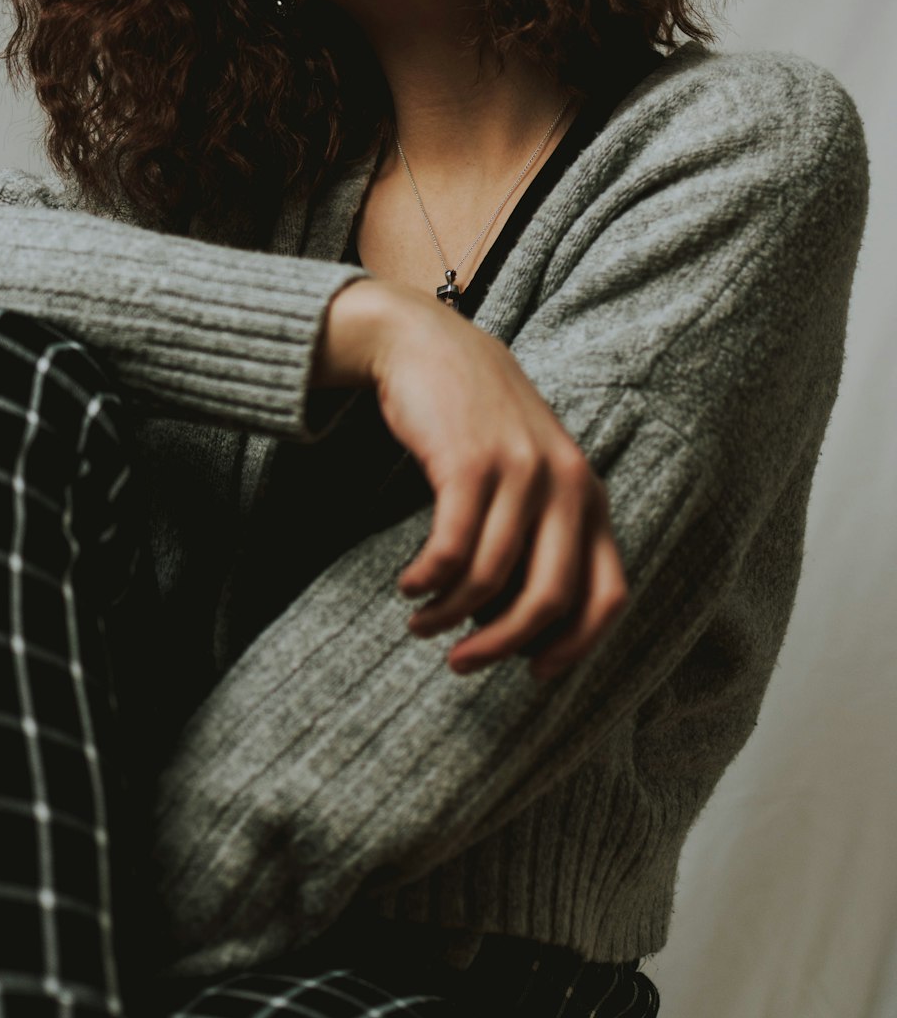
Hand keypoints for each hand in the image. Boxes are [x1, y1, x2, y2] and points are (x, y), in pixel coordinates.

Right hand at [364, 284, 628, 677]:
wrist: (427, 343)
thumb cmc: (475, 421)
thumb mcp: (528, 470)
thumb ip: (540, 532)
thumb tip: (525, 627)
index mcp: (588, 494)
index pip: (608, 594)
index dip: (576, 646)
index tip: (533, 674)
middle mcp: (565, 483)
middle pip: (550, 598)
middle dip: (502, 645)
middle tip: (461, 663)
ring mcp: (519, 470)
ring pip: (491, 578)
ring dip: (449, 614)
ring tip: (420, 621)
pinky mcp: (469, 463)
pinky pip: (452, 548)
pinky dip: (428, 580)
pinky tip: (409, 585)